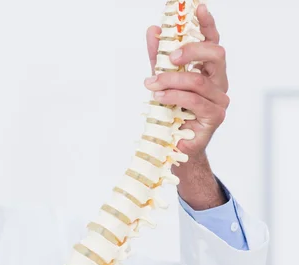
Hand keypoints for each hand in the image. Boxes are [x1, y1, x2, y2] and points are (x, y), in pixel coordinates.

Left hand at [143, 3, 227, 158]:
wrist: (172, 144)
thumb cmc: (170, 111)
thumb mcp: (161, 79)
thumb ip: (158, 57)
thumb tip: (153, 30)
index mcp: (209, 70)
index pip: (213, 42)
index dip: (208, 25)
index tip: (199, 8)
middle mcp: (218, 82)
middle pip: (216, 54)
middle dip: (191, 50)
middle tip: (170, 56)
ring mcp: (219, 99)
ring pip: (199, 80)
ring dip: (171, 80)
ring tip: (152, 85)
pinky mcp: (215, 117)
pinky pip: (195, 101)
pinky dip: (174, 96)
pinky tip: (160, 97)